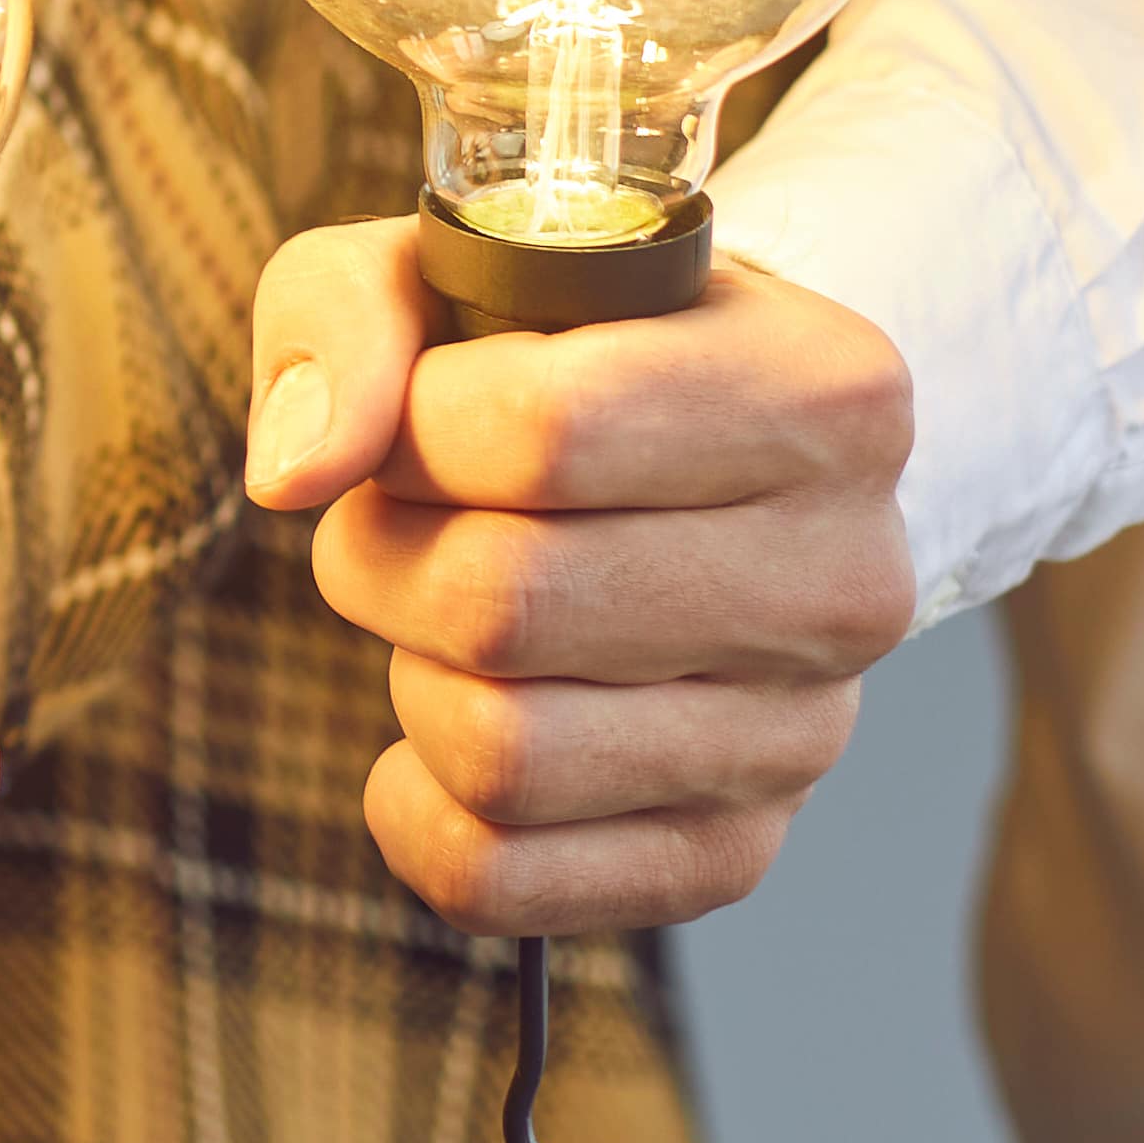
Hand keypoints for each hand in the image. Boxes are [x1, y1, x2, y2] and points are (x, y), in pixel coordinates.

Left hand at [245, 219, 915, 933]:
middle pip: (502, 604)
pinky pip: (499, 879)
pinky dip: (414, 807)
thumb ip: (346, 312)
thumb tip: (296, 471)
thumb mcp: (449, 263)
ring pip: (500, 753)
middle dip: (384, 552)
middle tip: (405, 515)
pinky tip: (443, 713)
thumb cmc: (565, 351)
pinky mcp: (731, 852)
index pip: (540, 430)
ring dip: (409, 671)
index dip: (414, 424)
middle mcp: (847, 577)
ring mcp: (803, 735)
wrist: (711, 466)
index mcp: (824, 394)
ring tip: (449, 606)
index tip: (423, 412)